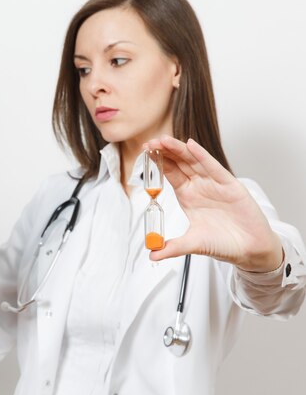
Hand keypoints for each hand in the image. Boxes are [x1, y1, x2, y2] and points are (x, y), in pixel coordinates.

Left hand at [145, 135, 282, 271]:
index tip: (145, 152)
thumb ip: (172, 247)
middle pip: (180, 163)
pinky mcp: (230, 186)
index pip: (170, 173)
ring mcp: (214, 184)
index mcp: (188, 196)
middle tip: (150, 142)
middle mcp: (200, 187)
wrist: (249, 250)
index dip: (158, 162)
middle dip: (165, 151)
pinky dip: (202, 156)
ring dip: (179, 150)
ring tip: (164, 140)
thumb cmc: (223, 243)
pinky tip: (191, 146)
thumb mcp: (192, 244)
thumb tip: (151, 254)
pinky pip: (214, 168)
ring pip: (194, 162)